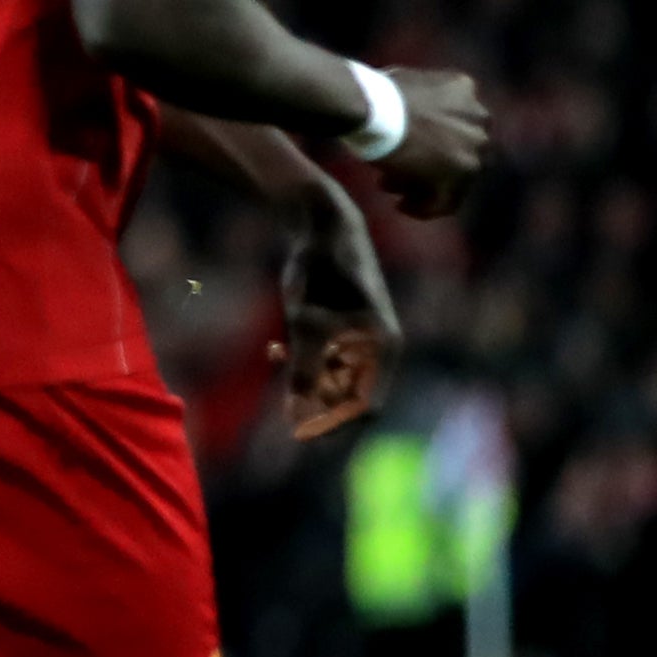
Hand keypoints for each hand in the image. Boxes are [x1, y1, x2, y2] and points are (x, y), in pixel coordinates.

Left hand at [270, 172, 395, 443]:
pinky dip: (301, 360)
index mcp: (382, 348)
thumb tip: (298, 411)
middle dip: (313, 399)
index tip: (298, 432)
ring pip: (332, 377)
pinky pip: (324, 359)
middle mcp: (377, 347)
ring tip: (276, 354)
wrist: (320, 225)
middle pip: (348, 395)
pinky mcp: (341, 327)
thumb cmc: (318, 269)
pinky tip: (274, 349)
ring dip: (303, 377)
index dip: (334, 424)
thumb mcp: (305, 320)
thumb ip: (303, 366)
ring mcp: (360, 337)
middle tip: (278, 398)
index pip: (366, 406)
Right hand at [369, 66, 488, 218]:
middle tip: (400, 170)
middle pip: (462, 151)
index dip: (434, 138)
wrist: (374, 110)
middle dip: (432, 163)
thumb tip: (410, 109)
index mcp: (465, 89)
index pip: (459, 121)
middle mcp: (479, 119)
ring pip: (456, 179)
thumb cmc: (373, 94)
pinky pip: (446, 201)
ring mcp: (473, 148)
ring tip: (391, 187)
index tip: (410, 147)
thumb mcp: (405, 81)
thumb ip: (422, 97)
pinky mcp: (460, 174)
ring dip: (424, 185)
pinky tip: (402, 206)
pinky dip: (425, 207)